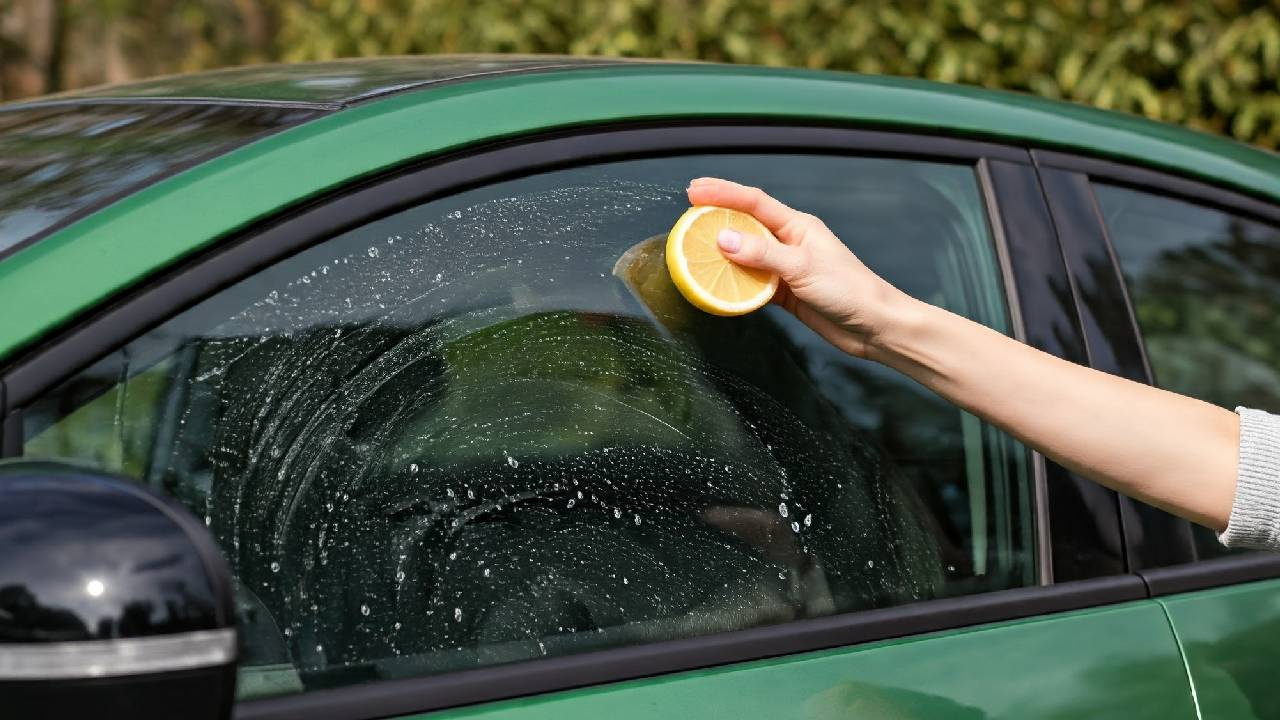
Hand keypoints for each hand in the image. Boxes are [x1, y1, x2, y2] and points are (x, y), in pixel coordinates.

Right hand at [686, 177, 911, 357]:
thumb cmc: (849, 290)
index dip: (723, 193)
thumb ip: (762, 253)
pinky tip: (717, 285)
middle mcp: (790, 242)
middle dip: (716, 218)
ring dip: (721, 253)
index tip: (694, 190)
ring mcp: (786, 267)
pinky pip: (752, 281)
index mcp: (798, 226)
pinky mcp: (785, 291)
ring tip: (693, 250)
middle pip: (746, 225)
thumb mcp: (802, 268)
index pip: (753, 202)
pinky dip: (734, 282)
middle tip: (686, 216)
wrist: (873, 326)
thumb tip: (723, 240)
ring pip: (746, 254)